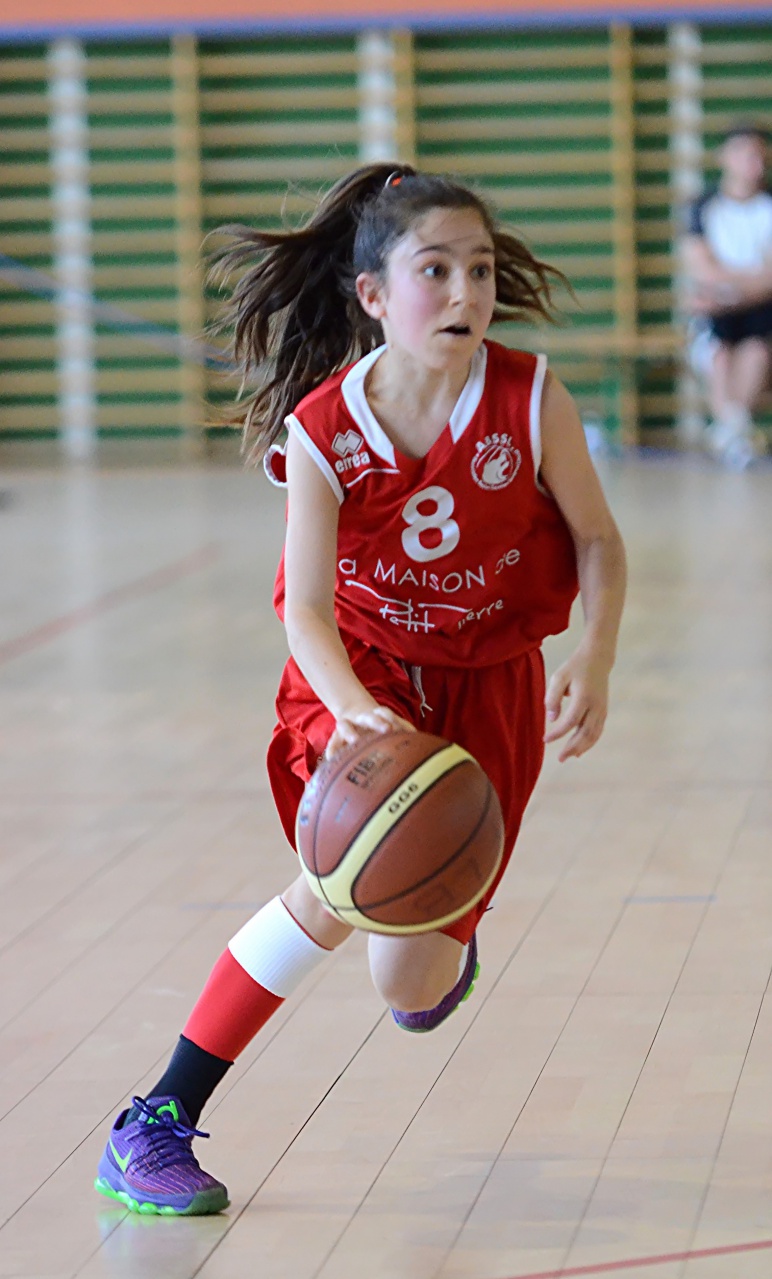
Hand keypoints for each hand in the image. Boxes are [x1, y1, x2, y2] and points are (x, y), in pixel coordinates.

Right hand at [325, 704, 415, 758]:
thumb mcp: (391, 724)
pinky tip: (332, 759)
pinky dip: (332, 750)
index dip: (391, 719)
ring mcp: (348, 726)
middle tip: (386, 729)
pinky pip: (332, 744)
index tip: (396, 728)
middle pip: (369, 717)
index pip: (385, 713)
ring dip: (350, 732)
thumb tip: (420, 741)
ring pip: (346, 725)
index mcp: (378, 716)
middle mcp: (362, 719)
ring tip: (355, 741)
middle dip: (377, 722)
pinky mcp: (336, 737)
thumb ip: (403, 730)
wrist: (354, 714)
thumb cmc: (379, 726)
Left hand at [544, 647, 609, 761]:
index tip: (545, 739)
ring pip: (593, 735)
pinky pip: (598, 731)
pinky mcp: (604, 711)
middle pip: (585, 733)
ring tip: (568, 757)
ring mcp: (602, 709)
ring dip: (581, 748)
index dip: (558, 733)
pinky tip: (579, 751)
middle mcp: (596, 706)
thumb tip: (551, 720)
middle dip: (571, 747)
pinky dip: (589, 743)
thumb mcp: (559, 677)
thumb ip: (553, 698)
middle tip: (559, 759)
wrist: (598, 658)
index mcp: (584, 697)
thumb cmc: (574, 667)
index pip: (571, 721)